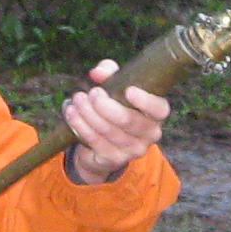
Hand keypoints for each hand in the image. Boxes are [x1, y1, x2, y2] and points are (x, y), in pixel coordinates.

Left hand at [64, 58, 169, 183]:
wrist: (104, 144)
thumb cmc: (115, 106)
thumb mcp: (115, 85)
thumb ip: (109, 72)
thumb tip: (97, 73)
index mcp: (155, 114)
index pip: (159, 109)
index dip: (145, 101)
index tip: (128, 90)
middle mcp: (149, 134)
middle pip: (127, 120)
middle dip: (104, 105)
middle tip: (91, 93)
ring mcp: (133, 150)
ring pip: (108, 130)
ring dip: (88, 113)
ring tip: (77, 99)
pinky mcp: (115, 159)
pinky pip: (96, 141)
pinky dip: (81, 125)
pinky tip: (72, 113)